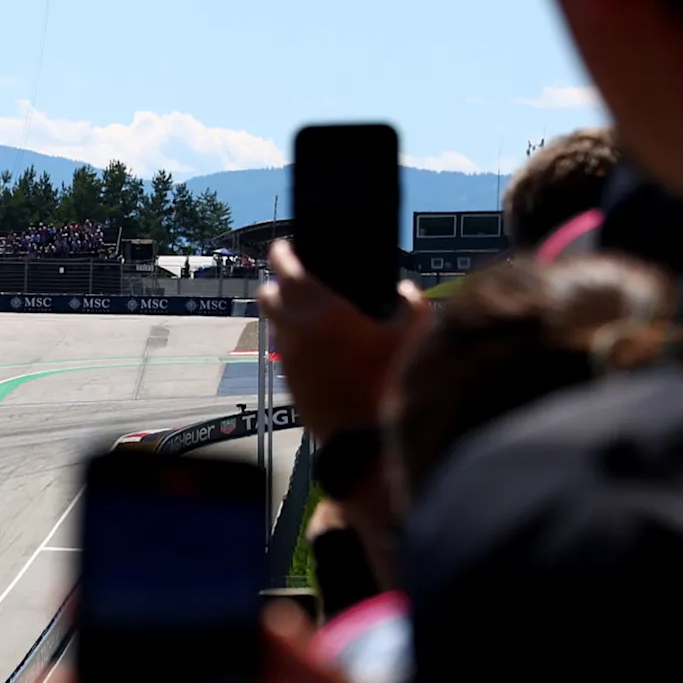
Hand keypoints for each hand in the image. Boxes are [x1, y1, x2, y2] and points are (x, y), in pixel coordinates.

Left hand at [260, 239, 426, 442]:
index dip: (282, 253)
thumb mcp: (414, 332)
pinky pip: (283, 349)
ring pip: (274, 324)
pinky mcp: (288, 380)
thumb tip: (402, 289)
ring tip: (310, 310)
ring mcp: (287, 358)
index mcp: (322, 311)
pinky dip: (293, 339)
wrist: (364, 437)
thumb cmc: (390, 381)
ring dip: (284, 313)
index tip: (284, 246)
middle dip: (277, 282)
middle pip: (268, 295)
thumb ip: (410, 302)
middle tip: (296, 277)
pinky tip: (317, 342)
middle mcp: (295, 332)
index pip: (286, 269)